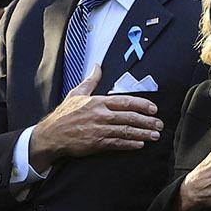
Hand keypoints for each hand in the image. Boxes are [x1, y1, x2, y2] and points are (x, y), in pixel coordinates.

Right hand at [26, 66, 162, 170]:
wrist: (51, 135)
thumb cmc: (64, 114)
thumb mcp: (77, 93)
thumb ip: (91, 80)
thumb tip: (97, 66)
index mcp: (98, 102)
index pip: (125, 101)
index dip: (142, 105)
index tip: (154, 108)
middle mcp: (101, 115)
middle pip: (130, 117)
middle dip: (147, 121)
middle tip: (159, 124)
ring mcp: (99, 130)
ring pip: (126, 131)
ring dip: (143, 134)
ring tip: (155, 135)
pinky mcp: (96, 144)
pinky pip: (117, 144)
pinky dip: (130, 144)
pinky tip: (140, 145)